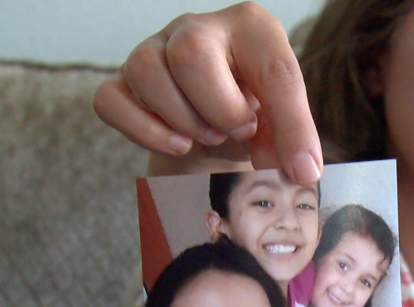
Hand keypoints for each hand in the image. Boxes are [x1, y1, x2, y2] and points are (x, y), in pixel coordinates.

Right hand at [94, 2, 321, 182]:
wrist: (214, 132)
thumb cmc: (251, 119)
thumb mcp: (279, 128)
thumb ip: (292, 142)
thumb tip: (302, 171)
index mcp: (252, 30)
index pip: (274, 69)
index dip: (290, 125)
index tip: (298, 167)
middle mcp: (199, 28)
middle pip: (191, 54)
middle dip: (219, 109)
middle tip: (237, 131)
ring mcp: (153, 49)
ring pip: (146, 71)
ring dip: (183, 120)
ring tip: (208, 135)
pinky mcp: (121, 81)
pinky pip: (112, 101)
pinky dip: (144, 131)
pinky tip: (177, 143)